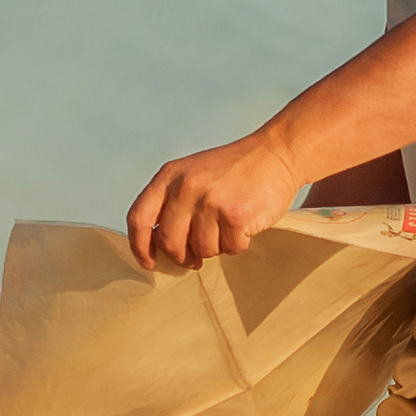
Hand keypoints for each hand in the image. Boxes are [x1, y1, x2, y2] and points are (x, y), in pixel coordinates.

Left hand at [125, 128, 300, 270]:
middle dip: (182, 256)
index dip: (139, 246)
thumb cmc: (234, 169)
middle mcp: (186, 187)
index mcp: (170, 176)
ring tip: (228, 227)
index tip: (149, 262)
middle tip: (194, 259)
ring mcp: (211, 201)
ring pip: (202, 249)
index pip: (139, 218)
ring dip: (216, 247)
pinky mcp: (236, 215)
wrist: (276, 153)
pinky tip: (245, 224)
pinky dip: (238, 243)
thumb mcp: (192, 173)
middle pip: (169, 242)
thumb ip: (173, 203)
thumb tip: (160, 245)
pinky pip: (230, 248)